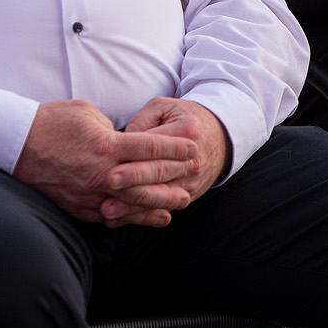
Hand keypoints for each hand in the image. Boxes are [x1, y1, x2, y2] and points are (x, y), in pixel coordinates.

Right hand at [13, 100, 197, 227]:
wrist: (15, 145)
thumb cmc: (50, 122)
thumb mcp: (87, 114)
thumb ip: (112, 130)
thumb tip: (126, 140)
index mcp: (105, 145)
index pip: (150, 148)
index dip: (176, 148)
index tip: (194, 148)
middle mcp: (101, 173)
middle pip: (148, 179)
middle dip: (175, 177)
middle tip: (196, 176)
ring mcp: (90, 194)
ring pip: (134, 203)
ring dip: (160, 203)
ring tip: (180, 203)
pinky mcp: (79, 207)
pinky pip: (112, 215)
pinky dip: (134, 216)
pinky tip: (150, 217)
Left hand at [116, 97, 229, 219]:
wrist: (218, 138)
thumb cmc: (183, 119)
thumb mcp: (165, 107)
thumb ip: (142, 120)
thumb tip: (122, 141)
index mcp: (187, 132)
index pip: (157, 145)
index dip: (133, 155)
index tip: (111, 162)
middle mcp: (192, 160)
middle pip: (160, 172)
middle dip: (133, 180)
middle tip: (108, 182)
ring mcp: (192, 180)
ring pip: (160, 197)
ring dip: (133, 207)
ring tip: (108, 210)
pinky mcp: (188, 195)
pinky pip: (163, 208)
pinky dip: (140, 216)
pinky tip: (119, 220)